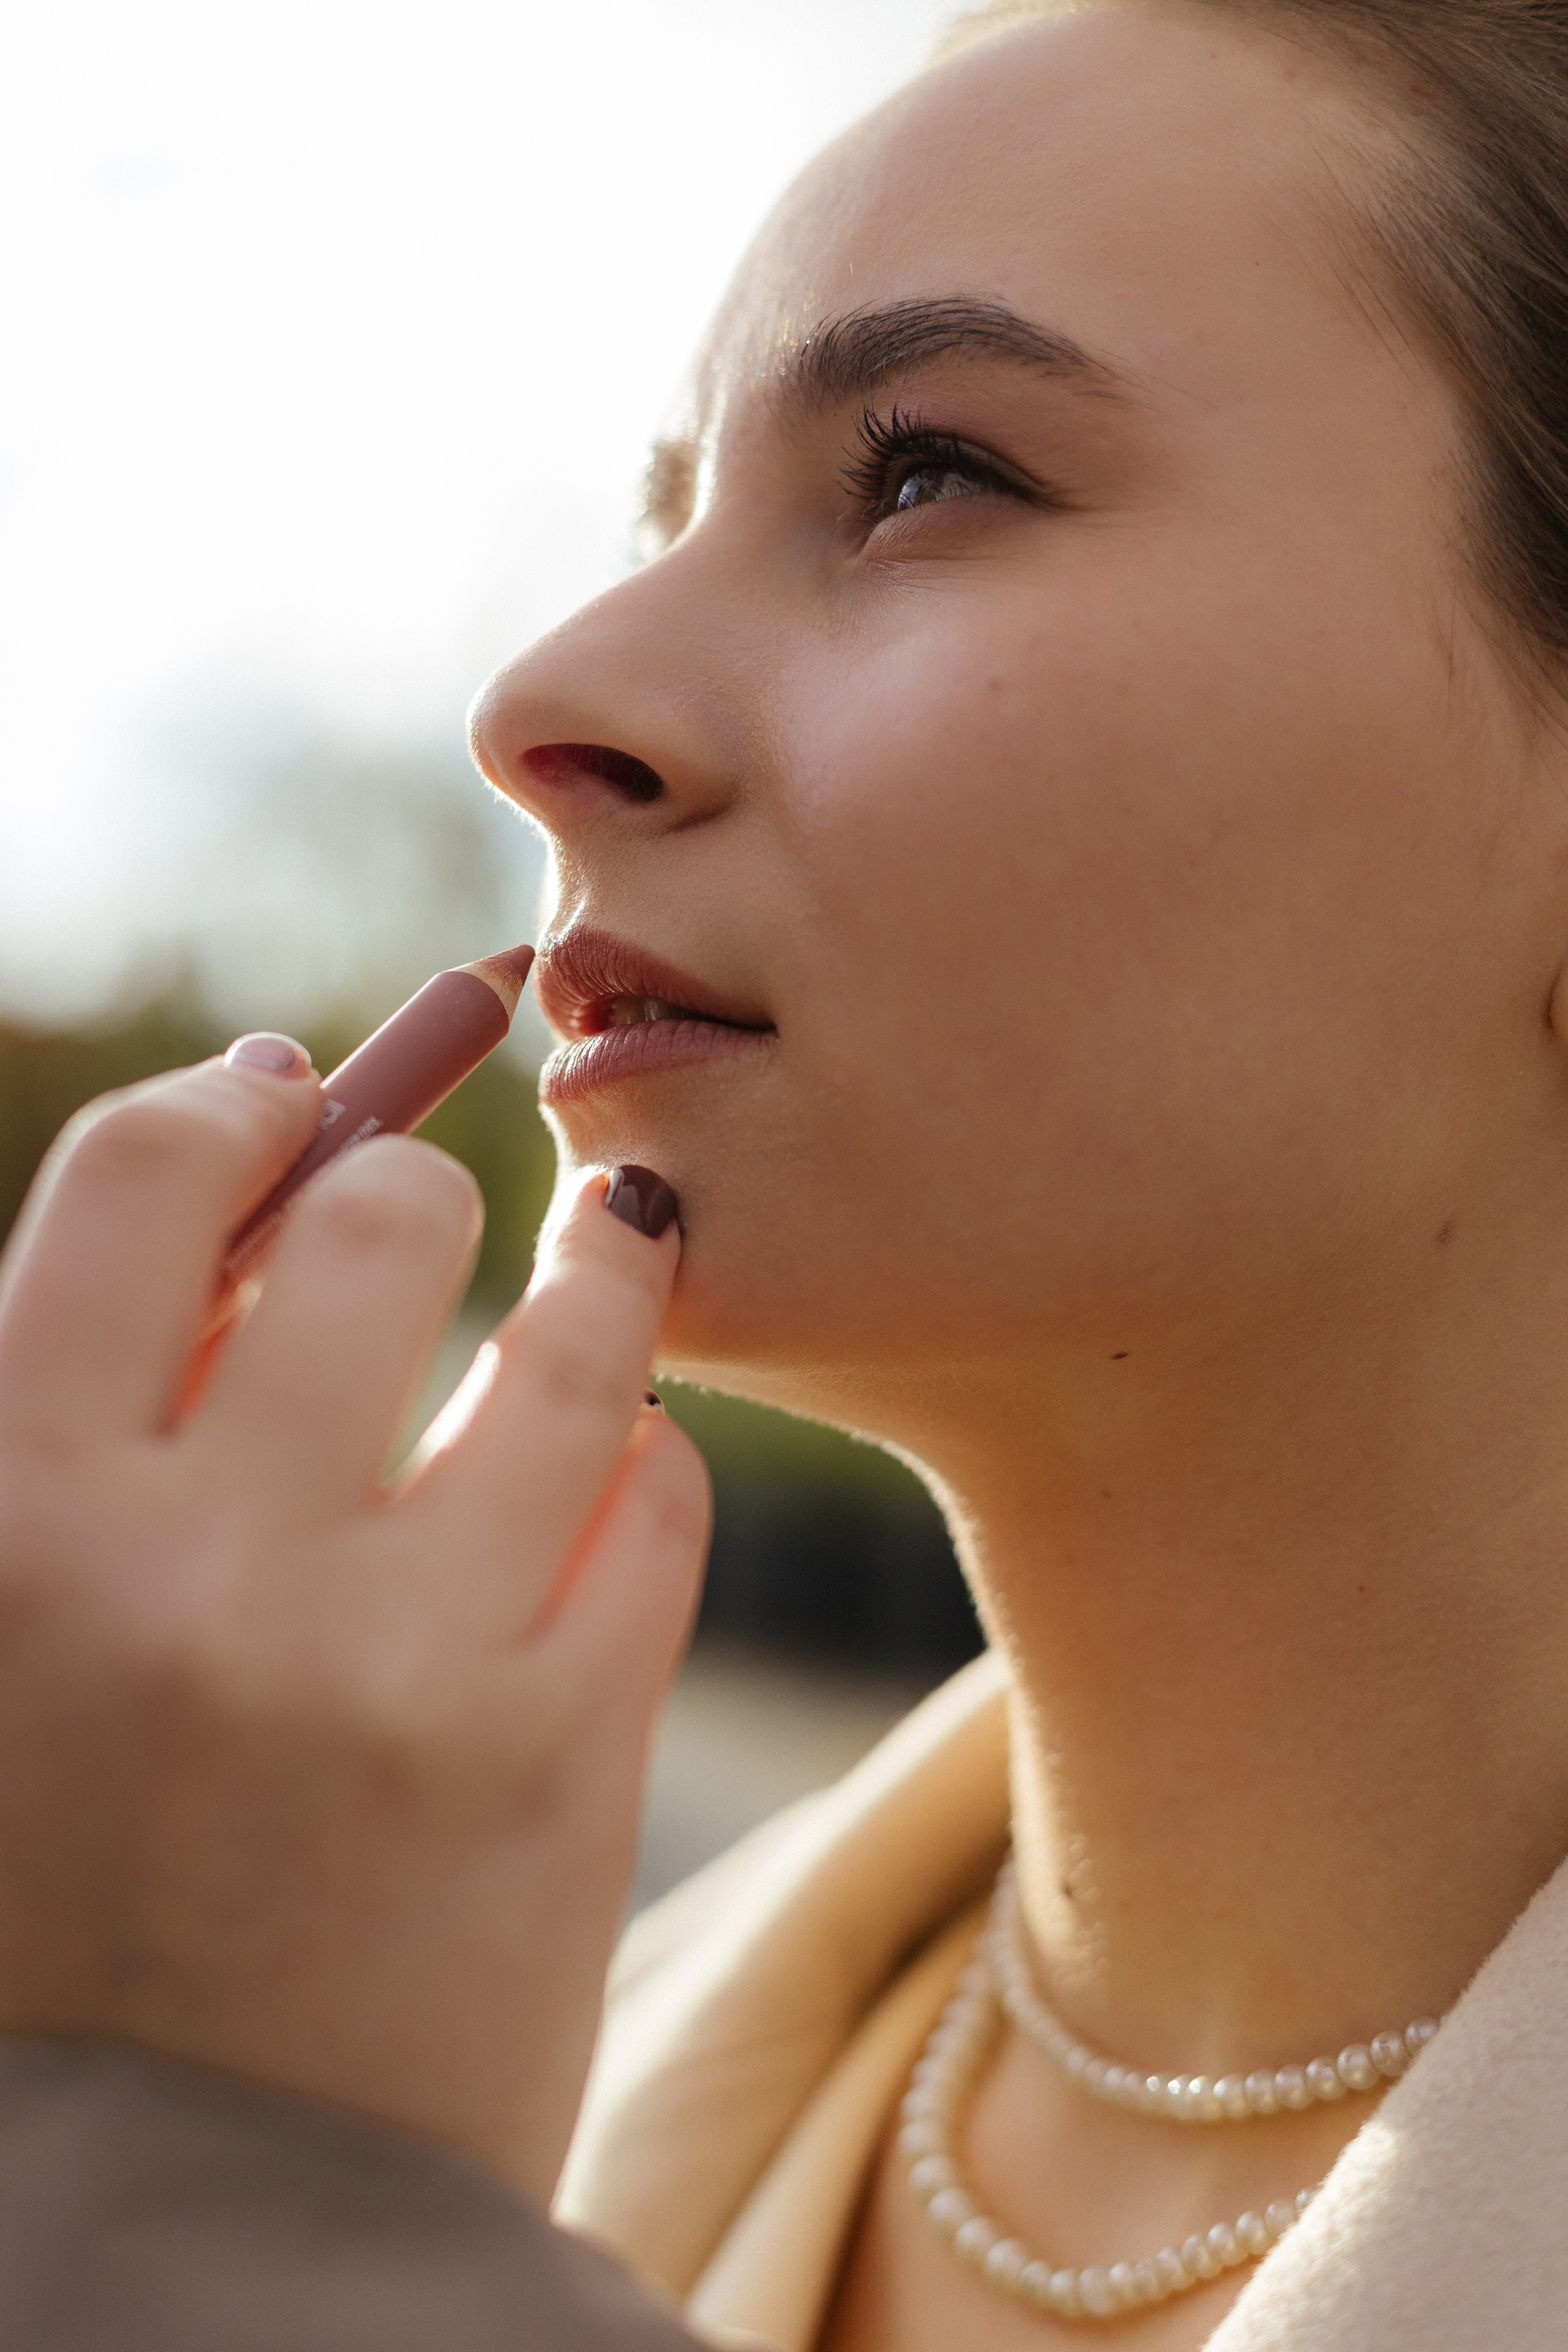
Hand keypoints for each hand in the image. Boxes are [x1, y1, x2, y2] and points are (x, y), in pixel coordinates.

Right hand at [0, 1044, 710, 2196]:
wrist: (192, 2220)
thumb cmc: (67, 1887)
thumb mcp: (6, 1635)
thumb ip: (89, 1408)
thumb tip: (258, 1132)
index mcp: (7, 1522)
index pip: (138, 1182)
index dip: (231, 1108)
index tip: (289, 1095)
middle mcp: (198, 1575)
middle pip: (382, 1219)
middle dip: (413, 1190)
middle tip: (425, 1218)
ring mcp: (398, 1668)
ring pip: (568, 1337)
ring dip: (593, 1275)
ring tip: (601, 1256)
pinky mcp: (563, 1762)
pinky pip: (659, 1496)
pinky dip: (640, 1454)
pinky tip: (610, 1465)